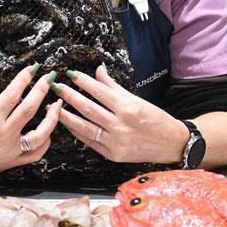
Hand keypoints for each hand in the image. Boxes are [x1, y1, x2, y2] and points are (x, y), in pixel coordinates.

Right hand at [0, 65, 61, 183]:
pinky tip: (48, 131)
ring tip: (57, 105)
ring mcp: (11, 150)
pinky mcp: (13, 162)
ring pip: (39, 134)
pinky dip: (45, 142)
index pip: (12, 95)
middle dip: (42, 90)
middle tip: (50, 77)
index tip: (34, 68)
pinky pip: (36, 154)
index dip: (24, 79)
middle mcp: (3, 135)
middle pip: (29, 110)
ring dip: (52, 119)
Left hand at [53, 64, 186, 163]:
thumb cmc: (156, 119)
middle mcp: (120, 125)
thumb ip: (114, 87)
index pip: (99, 92)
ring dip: (67, 116)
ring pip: (84, 127)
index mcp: (128, 108)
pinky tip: (69, 124)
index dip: (83, 82)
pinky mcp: (113, 155)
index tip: (70, 74)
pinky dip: (77, 132)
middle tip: (56, 87)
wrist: (171, 143)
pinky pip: (90, 142)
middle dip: (69, 96)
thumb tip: (98, 71)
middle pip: (88, 108)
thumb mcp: (138, 100)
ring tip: (56, 107)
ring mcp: (115, 142)